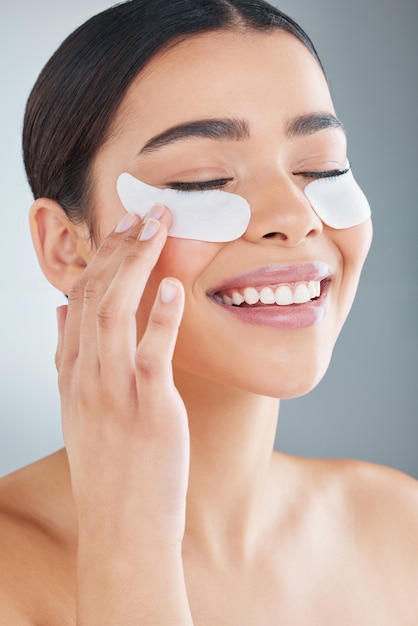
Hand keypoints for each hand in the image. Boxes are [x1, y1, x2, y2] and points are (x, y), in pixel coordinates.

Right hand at [56, 207, 188, 547]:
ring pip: (113, 314)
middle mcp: (87, 378)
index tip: (120, 229)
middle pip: (93, 297)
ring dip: (134, 264)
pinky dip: (160, 318)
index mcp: (73, 375)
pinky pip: (151, 356)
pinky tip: (170, 287)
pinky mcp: (149, 412)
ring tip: (154, 228)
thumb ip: (71, 359)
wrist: (121, 533)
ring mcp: (114, 394)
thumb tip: (63, 313)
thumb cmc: (110, 470)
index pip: (78, 302)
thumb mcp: (79, 411)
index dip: (99, 259)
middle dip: (117, 249)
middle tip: (141, 213)